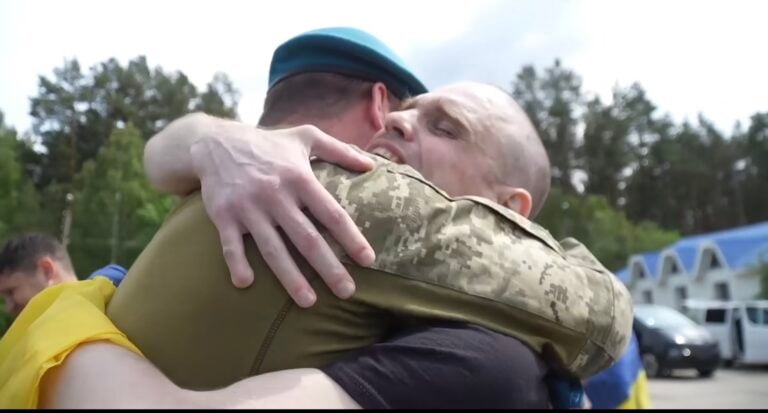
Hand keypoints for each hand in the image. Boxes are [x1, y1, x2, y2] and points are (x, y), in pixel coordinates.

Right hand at [190, 123, 375, 306]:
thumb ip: (340, 150)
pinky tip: (245, 283)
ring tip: (309, 302)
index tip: (368, 260)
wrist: (215, 142)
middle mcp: (276, 194)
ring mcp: (249, 207)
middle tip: (347, 292)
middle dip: (328, 268)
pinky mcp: (223, 215)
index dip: (351, 237)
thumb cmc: (269, 143)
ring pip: (273, 248)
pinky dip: (237, 263)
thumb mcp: (306, 136)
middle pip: (307, 238)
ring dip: (291, 277)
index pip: (331, 213)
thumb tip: (372, 166)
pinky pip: (231, 244)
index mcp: (299, 177)